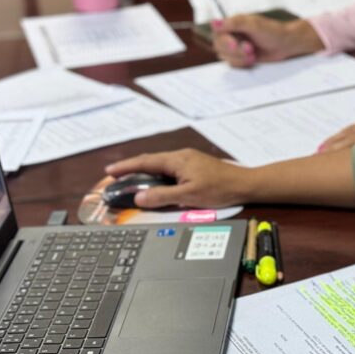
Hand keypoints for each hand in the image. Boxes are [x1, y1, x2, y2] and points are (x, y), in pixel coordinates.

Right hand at [105, 149, 251, 208]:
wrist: (244, 184)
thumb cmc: (219, 188)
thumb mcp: (188, 196)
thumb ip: (162, 197)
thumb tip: (139, 197)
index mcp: (177, 160)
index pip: (145, 162)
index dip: (126, 167)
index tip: (110, 171)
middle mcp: (181, 156)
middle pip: (151, 161)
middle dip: (132, 168)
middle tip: (115, 176)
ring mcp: (188, 160)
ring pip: (160, 165)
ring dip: (144, 171)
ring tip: (131, 180)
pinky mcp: (194, 166)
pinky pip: (169, 169)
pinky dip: (157, 175)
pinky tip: (156, 183)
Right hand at [212, 15, 323, 67]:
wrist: (286, 44)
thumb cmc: (273, 31)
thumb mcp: (254, 25)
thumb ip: (234, 23)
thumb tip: (214, 22)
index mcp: (232, 24)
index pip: (217, 33)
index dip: (225, 41)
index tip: (236, 44)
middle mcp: (231, 35)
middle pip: (219, 47)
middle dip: (236, 51)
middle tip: (251, 48)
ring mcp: (235, 47)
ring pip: (226, 57)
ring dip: (240, 58)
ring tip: (253, 53)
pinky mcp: (240, 58)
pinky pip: (233, 64)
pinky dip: (242, 63)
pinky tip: (253, 59)